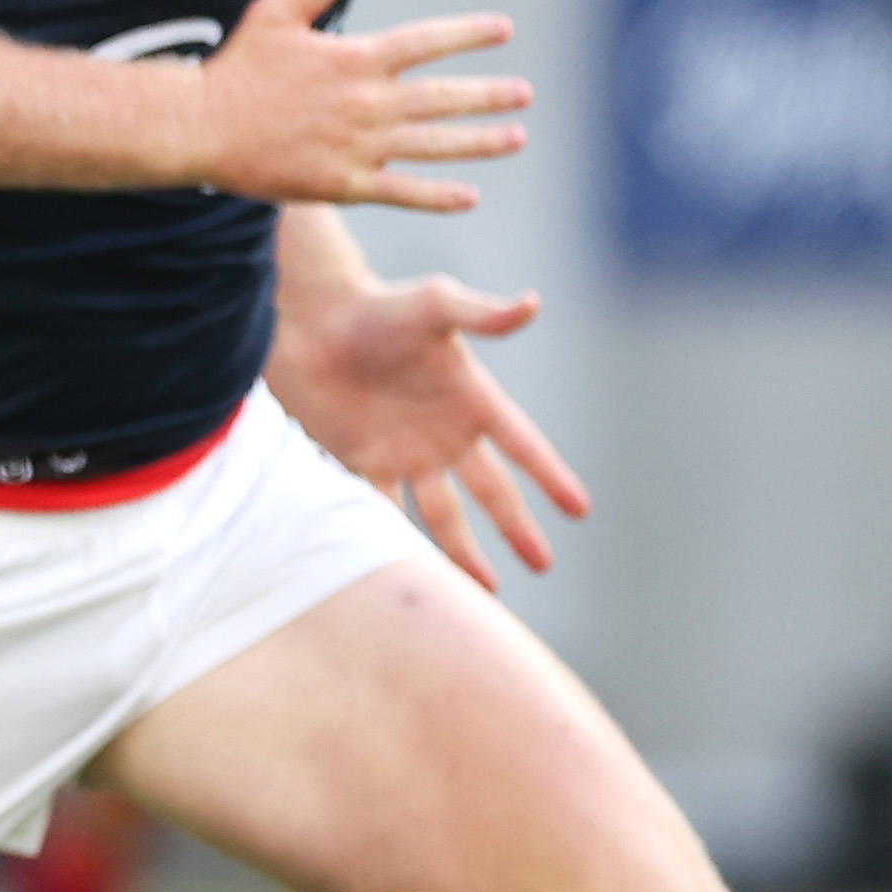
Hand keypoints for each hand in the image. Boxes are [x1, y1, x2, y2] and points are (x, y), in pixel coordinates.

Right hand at [185, 0, 525, 210]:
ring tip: (515, 138)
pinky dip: (437, 195)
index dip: (468, 34)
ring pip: (433, 145)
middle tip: (524, 94)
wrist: (200, 128)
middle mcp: (366, 103)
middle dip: (488, 95)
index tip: (504, 30)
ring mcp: (358, 146)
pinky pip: (401, 191)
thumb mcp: (275, 13)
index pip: (426, 41)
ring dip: (478, 143)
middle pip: (442, 97)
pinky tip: (468, 195)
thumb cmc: (236, 68)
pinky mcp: (342, 184)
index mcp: (355, 58)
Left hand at [272, 267, 588, 589]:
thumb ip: (482, 314)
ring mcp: (404, 451)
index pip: (523, 446)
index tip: (579, 510)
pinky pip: (384, 510)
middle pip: (490, 491)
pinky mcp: (362, 461)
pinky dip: (395, 539)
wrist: (312, 320)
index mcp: (472, 399)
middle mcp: (444, 432)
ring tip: (483, 589)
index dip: (551, 476)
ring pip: (442, 514)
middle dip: (515, 528)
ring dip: (462, 550)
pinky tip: (410, 573)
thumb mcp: (437, 305)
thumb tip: (532, 302)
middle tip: (542, 565)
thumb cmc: (378, 306)